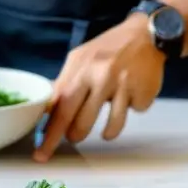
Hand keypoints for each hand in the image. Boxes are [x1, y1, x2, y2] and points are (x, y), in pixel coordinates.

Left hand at [34, 16, 165, 161]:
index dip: (49, 134)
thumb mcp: (79, 58)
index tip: (41, 154)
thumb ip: (63, 83)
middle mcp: (100, 76)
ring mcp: (122, 85)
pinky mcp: (142, 91)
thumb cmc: (109, 48)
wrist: (146, 33)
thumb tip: (46, 112)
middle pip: (79, 122)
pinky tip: (131, 97)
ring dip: (106, 133)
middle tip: (74, 136)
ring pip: (110, 128)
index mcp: (80, 69)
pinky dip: (131, 109)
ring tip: (106, 129)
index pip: (58, 108)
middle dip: (74, 136)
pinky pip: (133, 114)